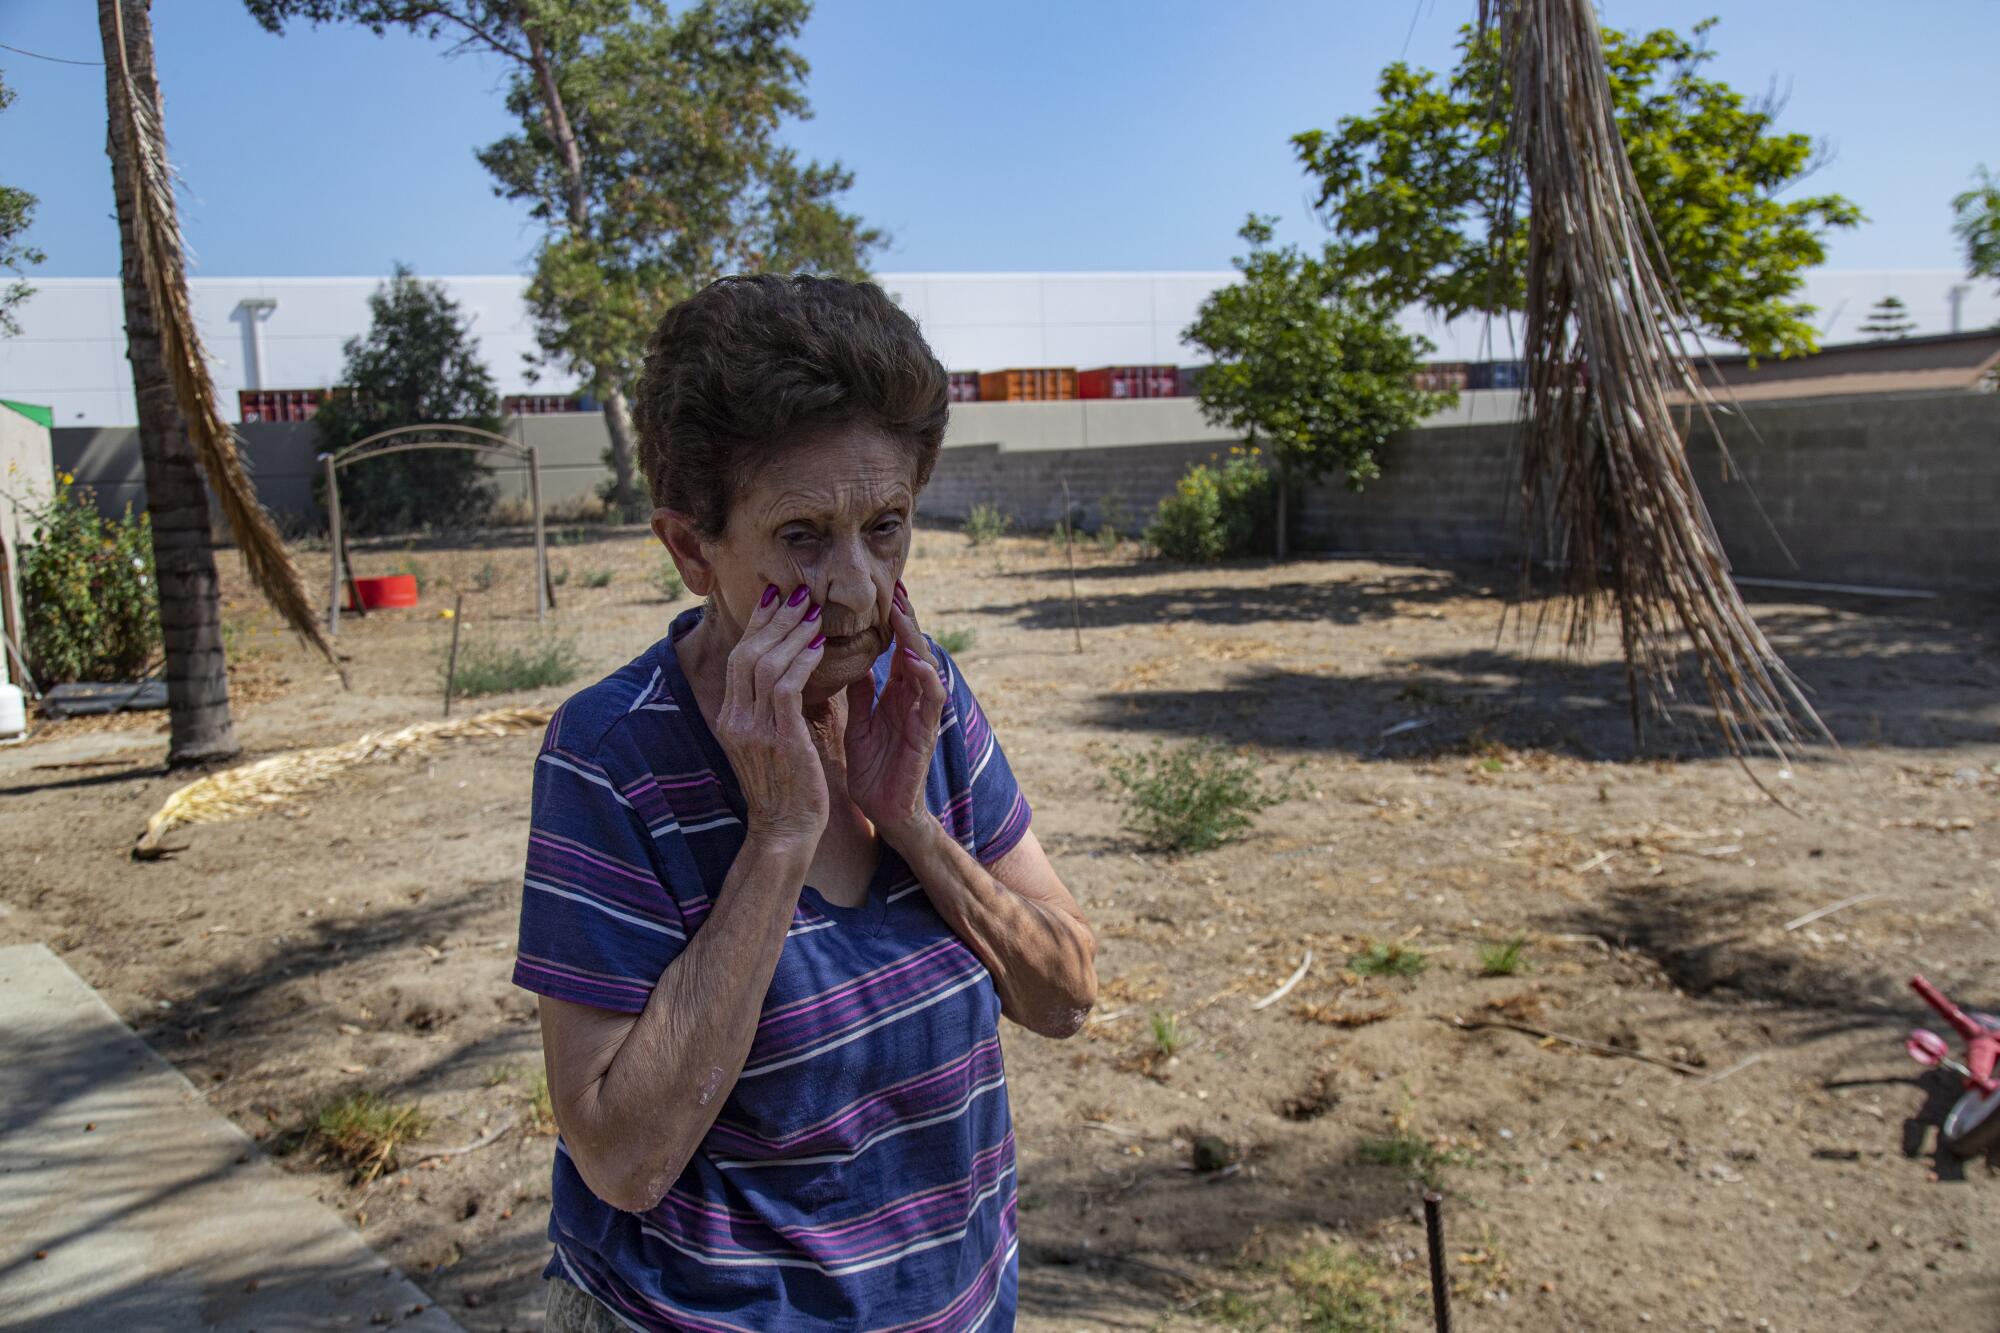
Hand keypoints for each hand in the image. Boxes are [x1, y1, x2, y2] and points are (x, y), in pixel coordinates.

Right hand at [714, 583, 829, 851]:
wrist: (785, 832)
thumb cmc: (785, 788)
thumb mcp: (769, 743)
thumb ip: (770, 710)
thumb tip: (786, 675)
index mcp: (728, 718)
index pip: (739, 659)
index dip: (757, 625)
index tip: (776, 599)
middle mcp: (734, 719)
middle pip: (747, 653)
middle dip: (773, 619)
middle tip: (797, 594)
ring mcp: (752, 729)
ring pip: (765, 664)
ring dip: (791, 633)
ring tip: (812, 612)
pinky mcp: (777, 738)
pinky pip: (785, 686)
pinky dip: (802, 660)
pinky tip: (820, 645)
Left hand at [844, 579, 946, 846]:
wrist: (885, 812)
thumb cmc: (873, 770)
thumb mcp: (858, 724)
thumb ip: (858, 694)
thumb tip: (849, 661)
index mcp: (894, 694)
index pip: (895, 648)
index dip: (890, 621)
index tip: (882, 590)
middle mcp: (911, 699)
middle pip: (913, 648)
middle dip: (905, 618)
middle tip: (896, 586)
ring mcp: (922, 714)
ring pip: (926, 666)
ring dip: (915, 640)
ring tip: (903, 613)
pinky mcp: (927, 734)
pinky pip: (932, 700)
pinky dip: (925, 678)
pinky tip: (914, 660)